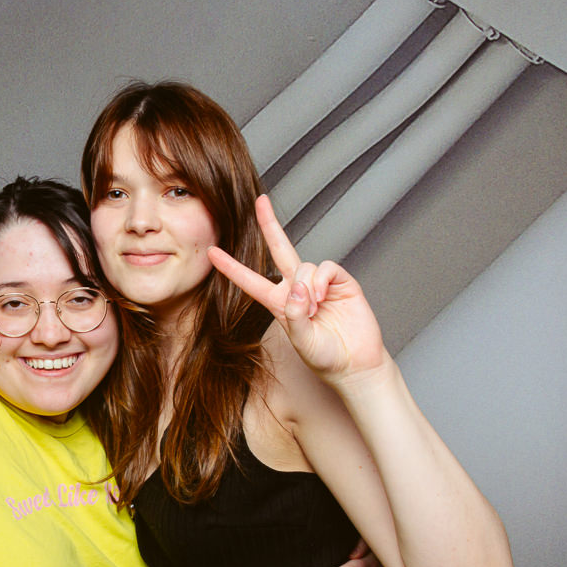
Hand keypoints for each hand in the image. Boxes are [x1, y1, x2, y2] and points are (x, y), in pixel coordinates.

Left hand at [207, 195, 386, 381]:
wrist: (355, 364)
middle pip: (280, 249)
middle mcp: (297, 288)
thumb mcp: (301, 340)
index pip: (251, 281)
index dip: (231, 267)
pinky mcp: (341, 282)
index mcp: (279, 303)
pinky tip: (323, 297)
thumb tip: (298, 288)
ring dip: (306, 286)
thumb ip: (294, 316)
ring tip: (314, 309)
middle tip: (261, 202)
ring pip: (304, 265)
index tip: (212, 252)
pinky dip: (321, 280)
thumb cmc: (324, 356)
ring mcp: (319, 284)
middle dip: (270, 224)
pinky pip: (326, 267)